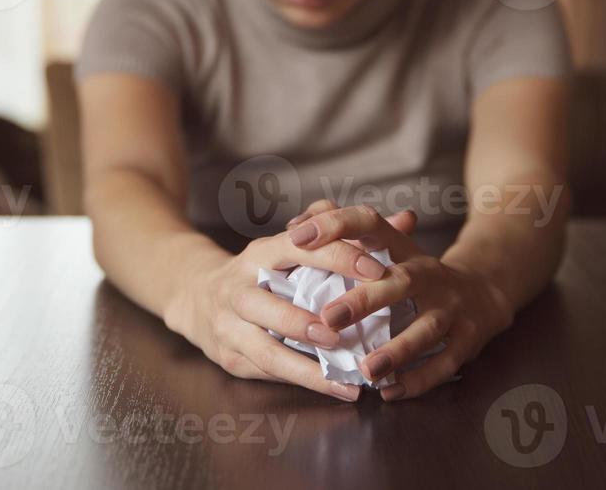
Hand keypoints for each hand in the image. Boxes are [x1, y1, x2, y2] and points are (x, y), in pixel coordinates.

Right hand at [163, 222, 398, 401]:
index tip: (377, 270)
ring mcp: (230, 322)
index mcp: (265, 251)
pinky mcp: (229, 354)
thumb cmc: (265, 271)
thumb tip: (408, 217)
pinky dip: (301, 380)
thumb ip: (353, 234)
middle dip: (306, 318)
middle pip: (271, 300)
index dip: (338, 256)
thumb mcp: (298, 245)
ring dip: (303, 360)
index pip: (301, 246)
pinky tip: (335, 388)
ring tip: (342, 368)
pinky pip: (266, 370)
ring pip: (265, 345)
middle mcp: (241, 284)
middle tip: (346, 329)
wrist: (197, 296)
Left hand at [286, 201, 513, 400]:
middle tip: (329, 318)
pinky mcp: (467, 339)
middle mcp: (429, 273)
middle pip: (400, 281)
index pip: (369, 223)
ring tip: (366, 369)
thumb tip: (295, 226)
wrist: (485, 291)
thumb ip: (345, 239)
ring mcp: (452, 307)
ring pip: (427, 328)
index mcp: (402, 247)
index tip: (297, 237)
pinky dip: (418, 380)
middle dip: (365, 300)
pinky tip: (390, 392)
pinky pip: (445, 363)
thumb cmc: (417, 274)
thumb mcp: (390, 250)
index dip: (336, 225)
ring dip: (397, 350)